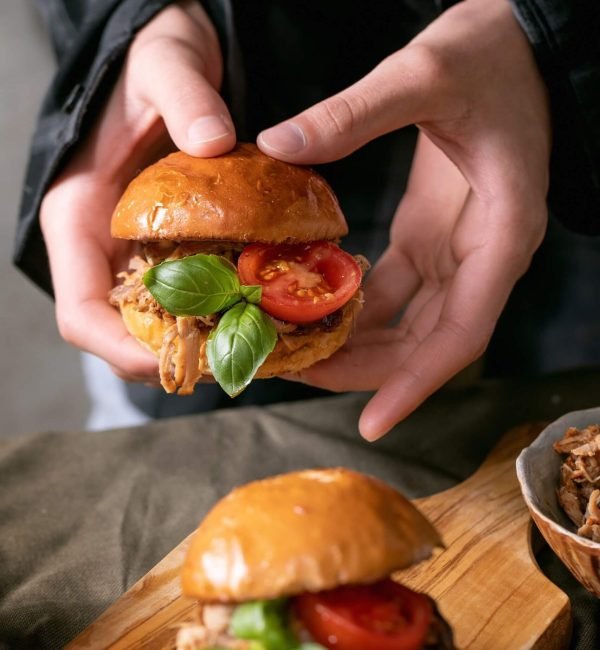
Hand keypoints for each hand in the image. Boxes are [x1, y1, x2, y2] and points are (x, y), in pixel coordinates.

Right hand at [40, 1, 234, 381]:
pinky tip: (257, 312)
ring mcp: (135, 252)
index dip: (120, 348)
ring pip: (158, 324)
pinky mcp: (168, 249)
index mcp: (78, 219)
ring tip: (255, 345)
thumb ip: (184, 96)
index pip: (81, 311)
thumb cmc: (153, 64)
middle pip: (123, 333)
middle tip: (236, 361)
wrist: (172, 66)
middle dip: (174, 357)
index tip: (175, 361)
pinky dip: (218, 314)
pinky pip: (187, 298)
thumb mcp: (165, 65)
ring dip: (202, 343)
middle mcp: (103, 248)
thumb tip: (214, 141)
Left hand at [258, 0, 550, 439]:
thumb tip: (279, 143)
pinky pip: (394, 290)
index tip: (373, 423)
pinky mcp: (430, 236)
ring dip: (355, 342)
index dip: (417, 382)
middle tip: (296, 375)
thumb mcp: (426, 73)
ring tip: (294, 351)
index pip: (462, 333)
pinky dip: (355, 307)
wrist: (518, 44)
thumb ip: (356, 112)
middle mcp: (481, 256)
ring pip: (408, 322)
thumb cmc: (494, 55)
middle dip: (366, 368)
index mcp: (500, 234)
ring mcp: (455, 250)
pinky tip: (310, 307)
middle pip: (426, 340)